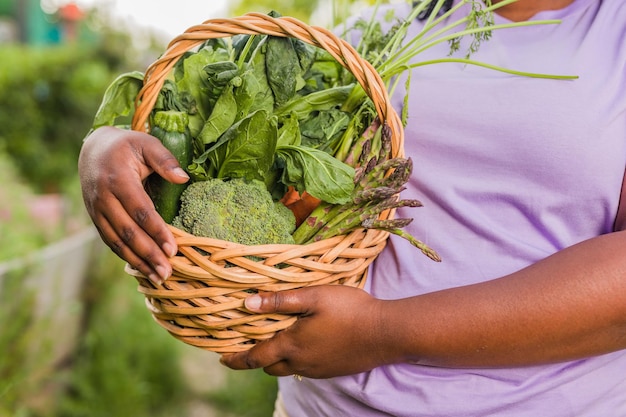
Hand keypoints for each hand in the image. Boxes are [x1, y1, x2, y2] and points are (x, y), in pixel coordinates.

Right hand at [78, 126, 188, 283]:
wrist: (92, 149)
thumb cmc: (126, 146)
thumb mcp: (146, 143)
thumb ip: (165, 160)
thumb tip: (184, 178)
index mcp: (118, 179)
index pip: (140, 211)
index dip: (157, 231)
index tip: (173, 249)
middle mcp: (104, 198)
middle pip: (128, 232)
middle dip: (149, 254)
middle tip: (167, 272)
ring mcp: (97, 210)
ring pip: (117, 241)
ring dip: (138, 262)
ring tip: (158, 278)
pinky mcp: (95, 218)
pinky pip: (110, 241)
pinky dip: (125, 257)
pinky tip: (142, 269)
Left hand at [220, 285, 396, 378]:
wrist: (387, 333)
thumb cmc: (350, 310)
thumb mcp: (313, 297)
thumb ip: (280, 301)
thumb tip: (248, 304)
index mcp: (292, 346)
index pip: (255, 357)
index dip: (235, 358)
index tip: (222, 358)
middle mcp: (302, 363)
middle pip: (269, 367)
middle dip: (257, 358)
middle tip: (252, 343)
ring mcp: (319, 370)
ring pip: (289, 369)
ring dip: (279, 359)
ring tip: (279, 341)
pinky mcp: (333, 370)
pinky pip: (307, 369)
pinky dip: (298, 359)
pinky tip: (308, 342)